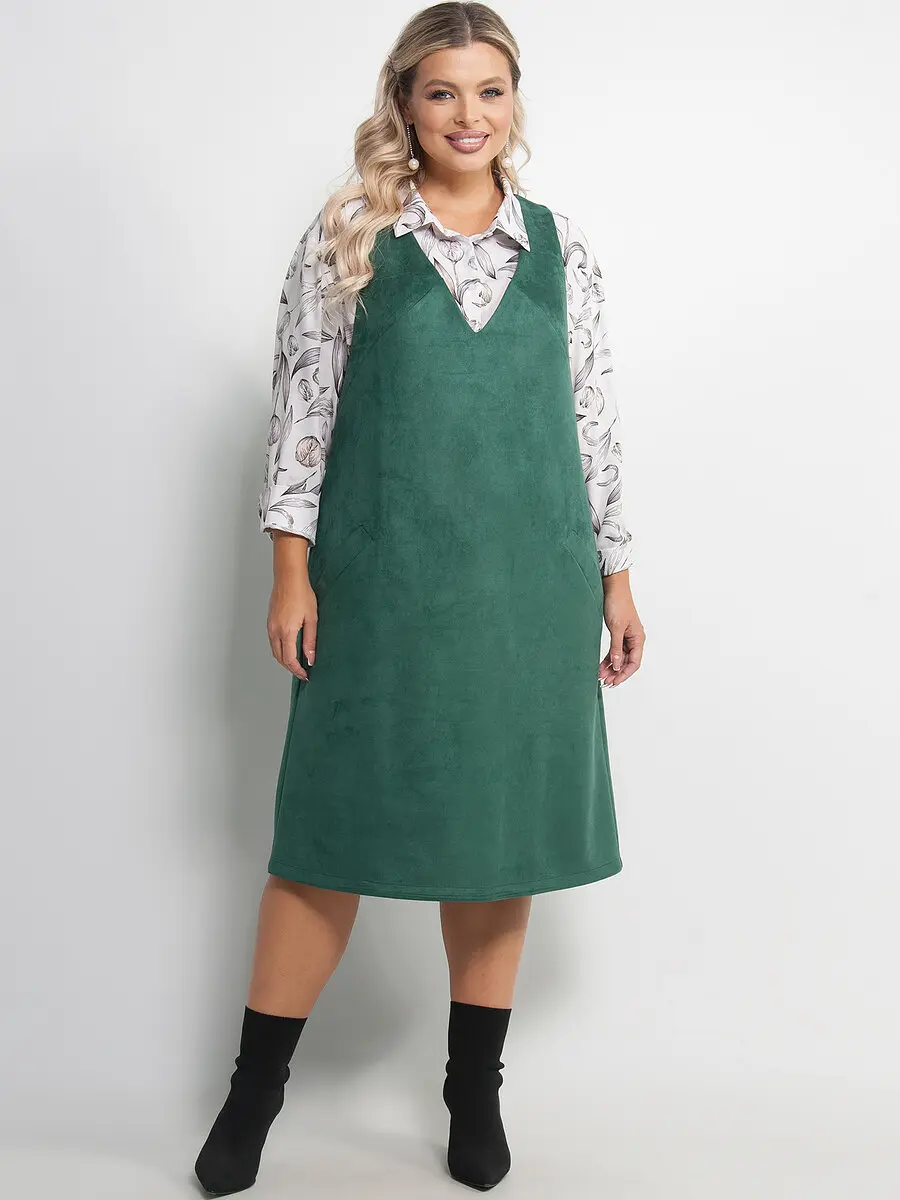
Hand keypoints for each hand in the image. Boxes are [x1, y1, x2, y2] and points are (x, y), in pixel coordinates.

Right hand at [267, 579, 317, 679]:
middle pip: (279, 658)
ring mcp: (270, 626)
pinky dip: (280, 649)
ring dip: (284, 659)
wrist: (288, 579)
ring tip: (296, 663)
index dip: (297, 670)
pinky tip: (289, 648)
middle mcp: (275, 631)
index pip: (289, 659)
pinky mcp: (270, 621)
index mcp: (286, 631)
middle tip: (301, 672)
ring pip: (274, 650)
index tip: (305, 675)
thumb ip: (310, 641)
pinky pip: (273, 641)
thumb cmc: (302, 594)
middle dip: (290, 667)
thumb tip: (310, 658)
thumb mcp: (312, 619)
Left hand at [598, 572, 644, 687]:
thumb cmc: (618, 604)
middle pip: (626, 662)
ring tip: (600, 677)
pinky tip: (600, 667)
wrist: (612, 587)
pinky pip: (614, 651)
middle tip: (605, 683)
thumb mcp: (616, 628)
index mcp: (638, 638)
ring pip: (619, 658)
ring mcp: (625, 637)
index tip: (614, 682)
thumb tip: (616, 665)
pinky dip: (607, 659)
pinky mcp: (617, 634)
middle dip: (616, 673)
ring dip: (610, 668)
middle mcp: (634, 639)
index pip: (634, 663)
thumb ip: (616, 648)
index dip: (624, 674)